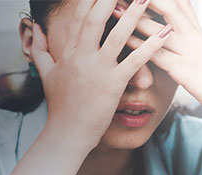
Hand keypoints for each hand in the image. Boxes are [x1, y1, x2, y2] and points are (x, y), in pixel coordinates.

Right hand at [31, 0, 171, 148]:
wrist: (66, 134)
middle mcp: (82, 57)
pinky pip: (135, 61)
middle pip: (96, 19)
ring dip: (134, 14)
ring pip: (118, 36)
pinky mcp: (113, 85)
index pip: (80, 17)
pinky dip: (151, 46)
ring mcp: (97, 70)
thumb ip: (39, 49)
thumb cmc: (60, 106)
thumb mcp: (46, 74)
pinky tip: (165, 33)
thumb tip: (36, 29)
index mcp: (69, 52)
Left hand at [114, 0, 201, 119]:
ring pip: (159, 27)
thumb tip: (170, 26)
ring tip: (113, 8)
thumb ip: (187, 34)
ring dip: (134, 17)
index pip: (178, 1)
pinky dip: (140, 47)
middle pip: (168, 5)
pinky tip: (123, 42)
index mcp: (196, 28)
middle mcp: (192, 34)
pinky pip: (158, 56)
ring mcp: (189, 51)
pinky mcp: (184, 71)